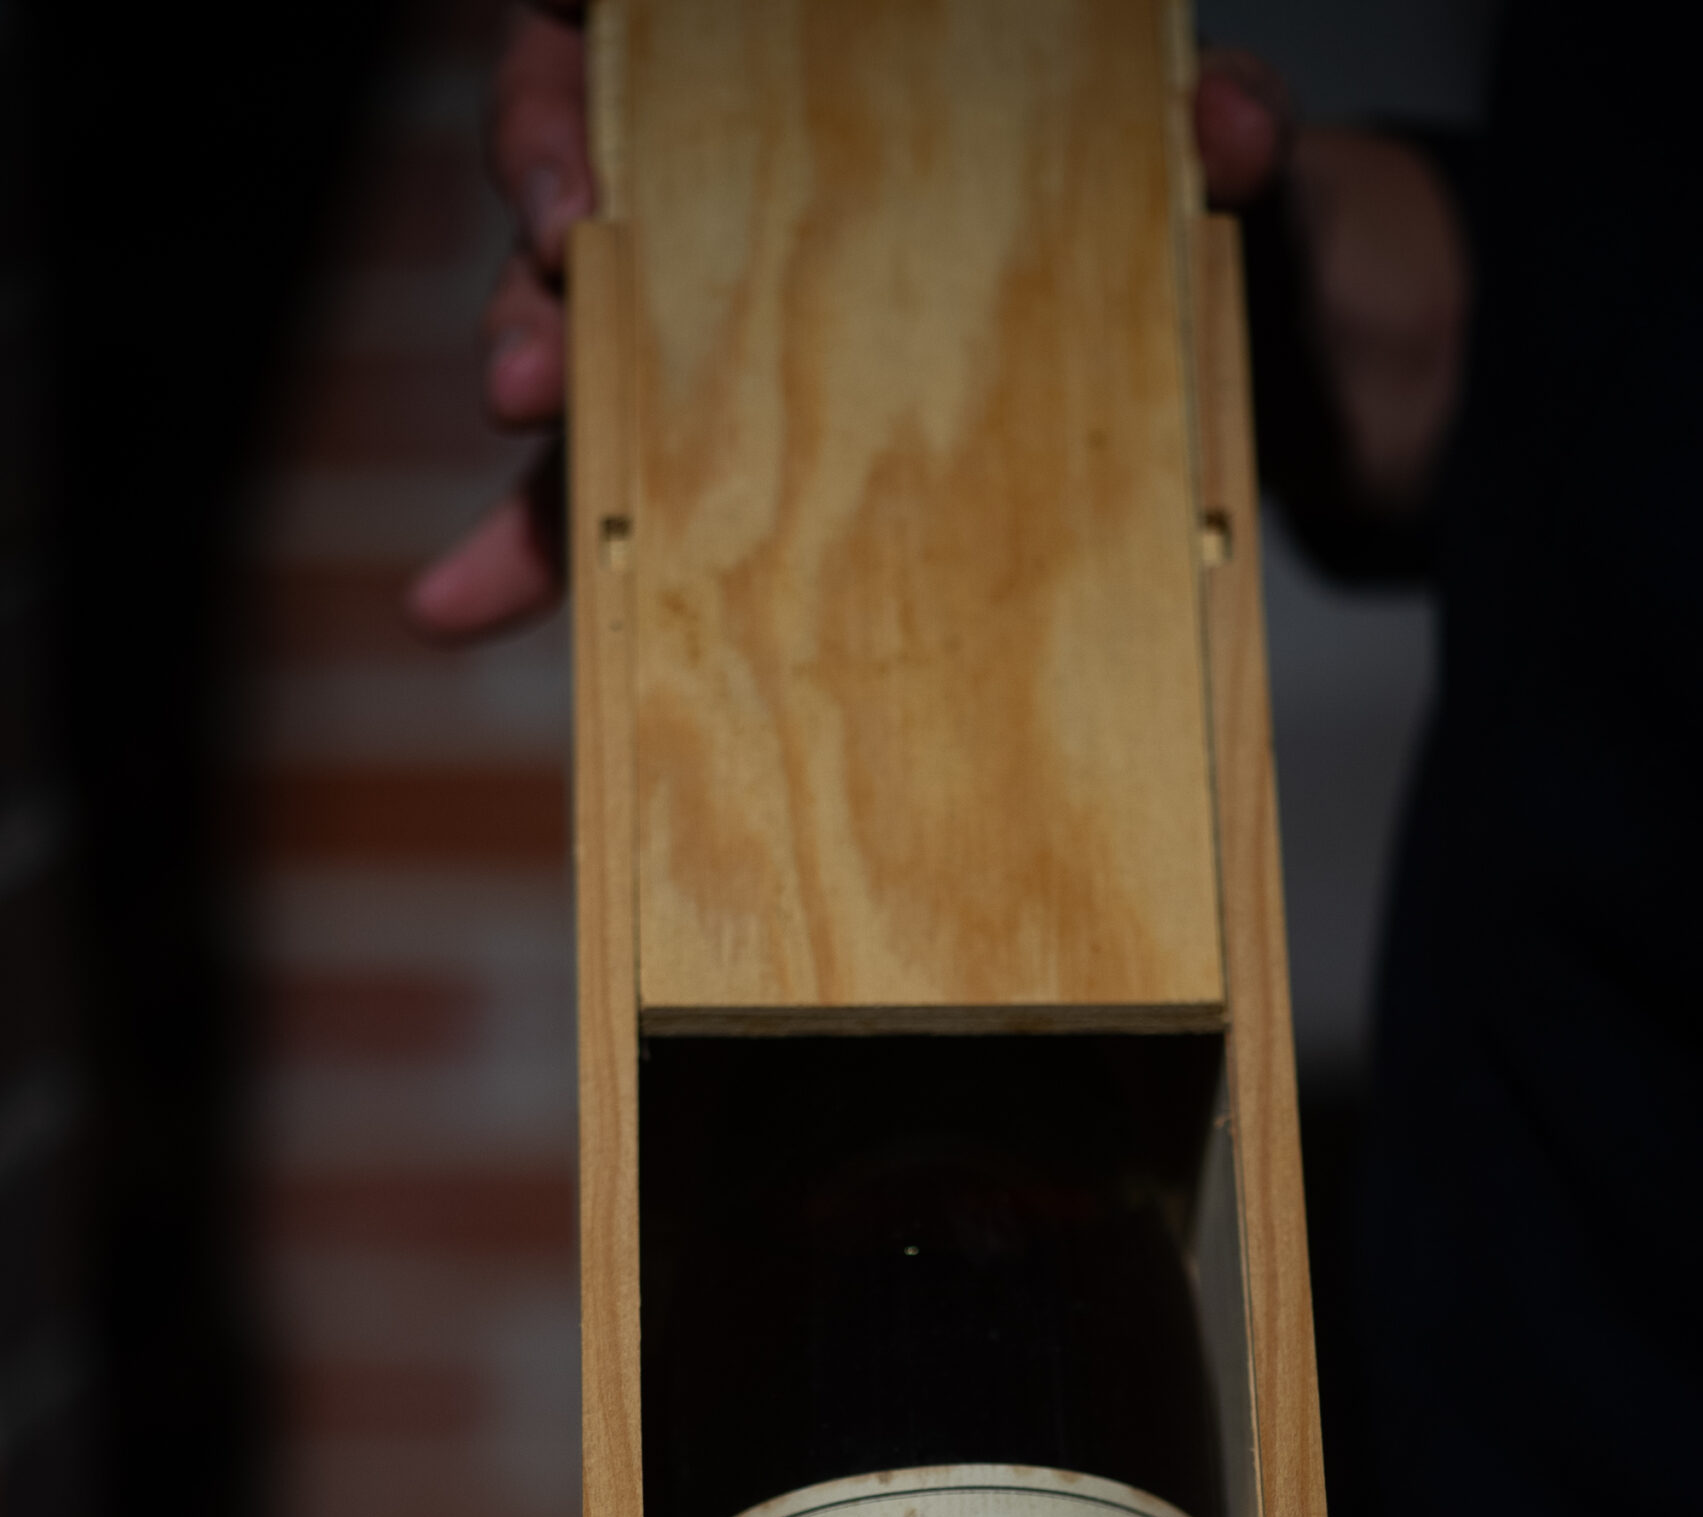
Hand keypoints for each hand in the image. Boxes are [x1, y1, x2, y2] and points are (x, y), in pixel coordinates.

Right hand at [412, 29, 1444, 642]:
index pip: (659, 28)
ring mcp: (761, 333)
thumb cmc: (1248, 251)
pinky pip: (632, 502)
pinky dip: (548, 552)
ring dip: (536, 384)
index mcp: (858, 72)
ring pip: (592, 337)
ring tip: (532, 435)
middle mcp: (775, 186)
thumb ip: (1229, 142)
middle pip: (588, 167)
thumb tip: (1225, 121)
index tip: (583, 142)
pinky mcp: (767, 472)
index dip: (579, 66)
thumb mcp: (1258, 187)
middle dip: (544, 239)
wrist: (1298, 391)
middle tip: (551, 311)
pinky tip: (468, 605)